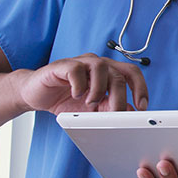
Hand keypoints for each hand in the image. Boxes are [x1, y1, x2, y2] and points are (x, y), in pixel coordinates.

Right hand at [16, 53, 147, 113]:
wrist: (36, 94)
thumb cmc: (66, 99)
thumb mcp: (93, 108)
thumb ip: (111, 108)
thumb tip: (131, 114)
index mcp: (108, 72)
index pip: (132, 74)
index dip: (140, 88)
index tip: (142, 107)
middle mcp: (97, 64)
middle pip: (118, 75)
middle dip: (119, 98)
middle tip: (113, 114)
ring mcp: (80, 62)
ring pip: (101, 68)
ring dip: (99, 90)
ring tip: (91, 103)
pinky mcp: (62, 65)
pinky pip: (76, 69)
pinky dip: (79, 84)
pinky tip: (76, 95)